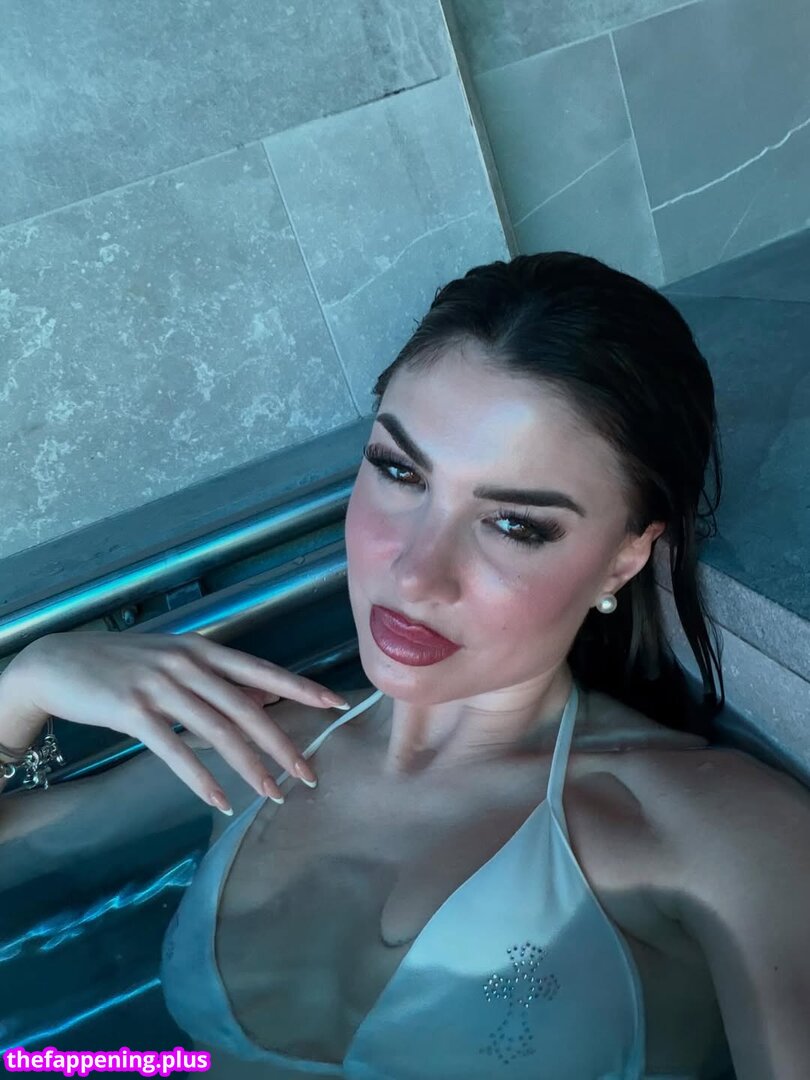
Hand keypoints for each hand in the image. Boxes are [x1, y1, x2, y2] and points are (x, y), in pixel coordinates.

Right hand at [0, 631, 350, 810]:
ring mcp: (160, 686)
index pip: (262, 671)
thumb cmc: (121, 663)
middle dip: (282, 743)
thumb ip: (213, 678)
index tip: (335, 704)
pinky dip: (201, 779)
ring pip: (218, 731)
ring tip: (274, 793)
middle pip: (247, 708)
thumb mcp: (173, 659)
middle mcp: (187, 664)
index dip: (301, 688)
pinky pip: (175, 751)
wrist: (58, 662)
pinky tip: (220, 800)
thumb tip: (258, 702)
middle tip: (309, 773)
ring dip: (250, 767)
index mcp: (202, 650)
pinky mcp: (133, 711)